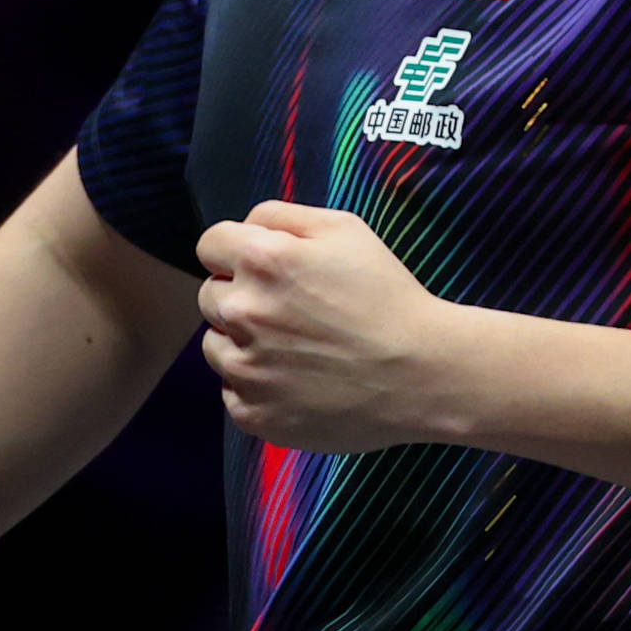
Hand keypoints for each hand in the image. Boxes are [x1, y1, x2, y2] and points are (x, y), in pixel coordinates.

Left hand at [195, 201, 454, 451]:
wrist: (421, 374)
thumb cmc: (387, 296)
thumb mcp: (346, 229)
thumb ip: (282, 216)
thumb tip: (245, 229)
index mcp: (261, 261)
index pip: (210, 245)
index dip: (236, 252)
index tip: (264, 267)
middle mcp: (242, 313)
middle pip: (209, 296)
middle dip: (241, 296)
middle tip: (290, 311)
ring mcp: (243, 370)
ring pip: (216, 346)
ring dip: (243, 344)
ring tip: (296, 350)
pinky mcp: (253, 414)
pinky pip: (234, 393)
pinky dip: (258, 387)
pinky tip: (299, 382)